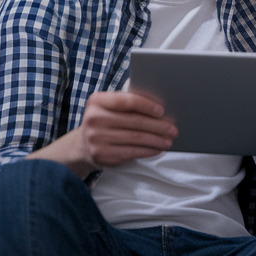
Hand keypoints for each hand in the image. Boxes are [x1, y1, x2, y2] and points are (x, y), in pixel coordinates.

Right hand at [27, 90, 175, 178]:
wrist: (82, 145)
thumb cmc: (104, 121)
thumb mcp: (108, 107)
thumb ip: (127, 103)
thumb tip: (160, 108)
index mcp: (97, 101)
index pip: (127, 101)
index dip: (147, 105)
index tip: (162, 111)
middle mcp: (94, 118)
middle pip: (134, 122)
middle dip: (158, 126)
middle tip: (173, 129)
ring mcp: (96, 138)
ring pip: (135, 138)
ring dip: (157, 140)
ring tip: (169, 140)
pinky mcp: (102, 155)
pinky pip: (132, 152)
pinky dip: (148, 150)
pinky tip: (158, 149)